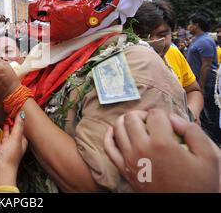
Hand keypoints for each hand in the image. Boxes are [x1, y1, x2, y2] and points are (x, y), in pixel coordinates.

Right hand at [0, 112, 26, 187]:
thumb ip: (18, 126)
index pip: (22, 129)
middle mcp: (14, 145)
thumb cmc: (10, 157)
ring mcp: (6, 148)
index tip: (16, 111)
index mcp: (21, 142)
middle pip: (14, 132)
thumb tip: (23, 113)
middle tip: (8, 114)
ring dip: (4, 129)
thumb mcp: (16, 139)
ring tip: (2, 120)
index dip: (20, 121)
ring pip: (6, 136)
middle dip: (12, 124)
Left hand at [104, 109, 219, 192]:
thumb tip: (173, 118)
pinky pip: (109, 147)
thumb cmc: (198, 185)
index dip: (162, 114)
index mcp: (162, 143)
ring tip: (138, 126)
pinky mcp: (123, 169)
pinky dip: (110, 137)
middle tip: (152, 122)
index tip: (168, 123)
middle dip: (142, 115)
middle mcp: (141, 149)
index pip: (155, 114)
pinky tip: (116, 132)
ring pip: (118, 128)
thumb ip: (192, 131)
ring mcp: (129, 159)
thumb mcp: (208, 156)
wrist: (186, 207)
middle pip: (132, 118)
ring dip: (127, 122)